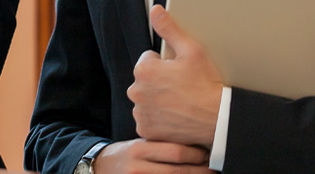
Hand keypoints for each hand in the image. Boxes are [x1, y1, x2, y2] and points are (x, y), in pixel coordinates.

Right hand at [94, 138, 210, 173]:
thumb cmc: (126, 155)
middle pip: (177, 170)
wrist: (101, 168)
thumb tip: (194, 143)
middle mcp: (137, 166)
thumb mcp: (139, 144)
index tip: (208, 153)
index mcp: (139, 148)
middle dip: (200, 171)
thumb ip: (161, 144)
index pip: (174, 151)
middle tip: (214, 168)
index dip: (196, 154)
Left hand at [127, 5, 223, 146]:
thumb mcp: (192, 50)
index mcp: (144, 70)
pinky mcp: (145, 129)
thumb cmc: (207, 86)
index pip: (148, 60)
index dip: (165, 65)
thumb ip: (170, 29)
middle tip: (181, 88)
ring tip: (180, 103)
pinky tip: (175, 116)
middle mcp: (137, 91)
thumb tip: (156, 11)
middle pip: (145, 81)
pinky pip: (148, 120)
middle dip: (159, 82)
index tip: (179, 73)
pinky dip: (158, 119)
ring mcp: (140, 112)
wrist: (218, 120)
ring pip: (146, 100)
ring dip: (158, 100)